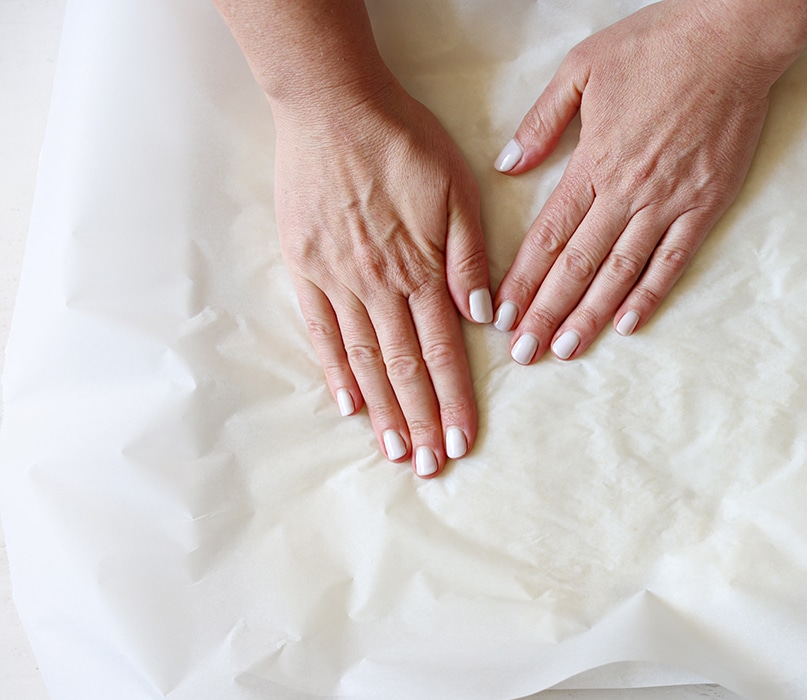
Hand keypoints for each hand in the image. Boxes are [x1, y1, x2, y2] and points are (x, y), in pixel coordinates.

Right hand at [272, 83, 490, 476]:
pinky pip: (321, 332)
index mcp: (422, 269)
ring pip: (364, 361)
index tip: (462, 440)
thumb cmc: (403, 141)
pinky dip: (335, 372)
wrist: (332, 106)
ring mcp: (337, 281)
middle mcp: (379, 286)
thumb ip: (470, 257)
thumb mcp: (458, 189)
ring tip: (394, 452)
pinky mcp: (305, 268)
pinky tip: (348, 406)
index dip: (454, 400)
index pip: (444, 352)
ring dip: (382, 411)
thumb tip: (481, 317)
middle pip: (405, 369)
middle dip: (421, 422)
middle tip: (430, 465)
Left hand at [490, 0, 788, 363]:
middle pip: (578, 265)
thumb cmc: (655, 45)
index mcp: (594, 159)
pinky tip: (627, 323)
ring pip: (621, 271)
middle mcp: (628, 190)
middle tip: (524, 353)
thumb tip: (508, 165)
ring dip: (590, 314)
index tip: (502, 314)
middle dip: (546, 312)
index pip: (548, 235)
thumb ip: (542, 122)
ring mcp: (669, 202)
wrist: (730, 40)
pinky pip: (673, 260)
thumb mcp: (581, 67)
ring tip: (565, 348)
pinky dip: (648, 294)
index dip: (522, 279)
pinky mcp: (705, 205)